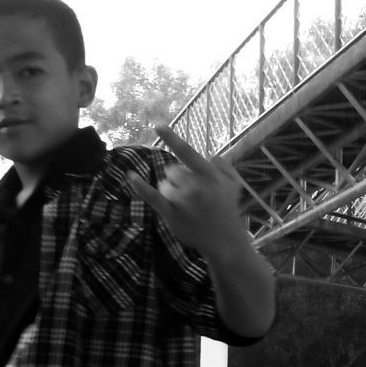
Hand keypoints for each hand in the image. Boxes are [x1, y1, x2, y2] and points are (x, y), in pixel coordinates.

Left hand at [128, 125, 249, 259]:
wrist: (225, 241)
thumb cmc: (227, 208)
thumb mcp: (234, 183)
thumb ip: (223, 165)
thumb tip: (208, 156)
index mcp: (210, 176)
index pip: (188, 153)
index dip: (172, 139)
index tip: (157, 125)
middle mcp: (195, 187)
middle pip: (172, 170)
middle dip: (178, 177)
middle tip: (193, 193)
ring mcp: (182, 202)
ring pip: (164, 184)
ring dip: (172, 190)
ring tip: (188, 205)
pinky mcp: (171, 215)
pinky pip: (153, 197)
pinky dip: (141, 186)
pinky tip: (131, 176)